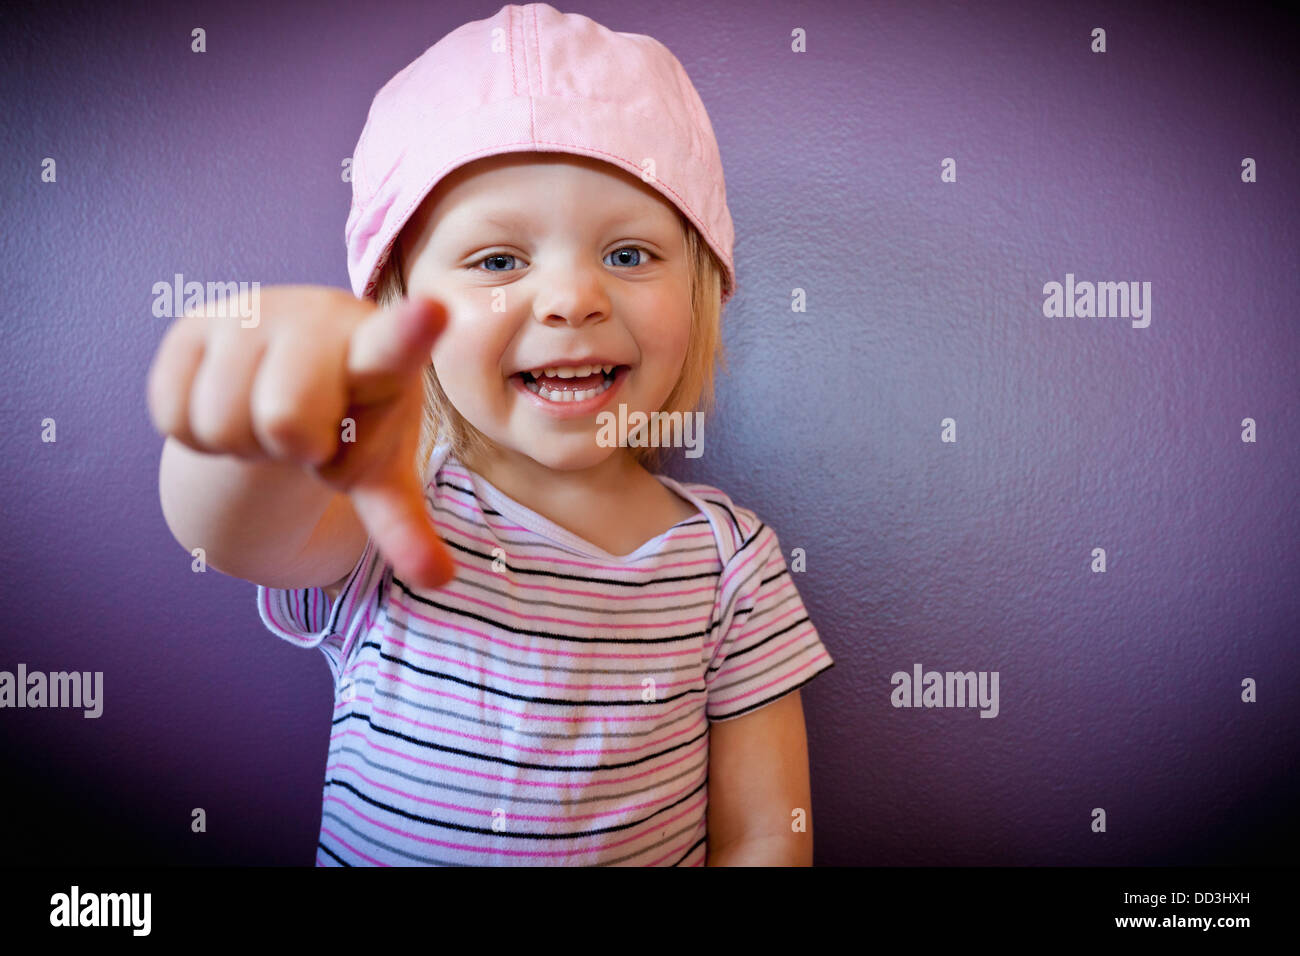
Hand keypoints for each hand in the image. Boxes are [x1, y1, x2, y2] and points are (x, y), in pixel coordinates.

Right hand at [146, 284, 455, 588]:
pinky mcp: (192, 325)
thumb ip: (403, 523)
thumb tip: (440, 580)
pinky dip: (201, 439)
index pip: (395, 347)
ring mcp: (251, 315)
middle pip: (286, 425)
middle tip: (310, 433)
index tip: (432, 311)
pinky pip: (176, 419)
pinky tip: (230, 405)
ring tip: (269, 417)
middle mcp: (316, 319)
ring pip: (222, 427)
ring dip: (246, 447)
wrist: (294, 366)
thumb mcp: (380, 468)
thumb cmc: (353, 419)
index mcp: (380, 354)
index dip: (410, 334)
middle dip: (296, 450)